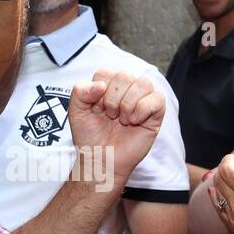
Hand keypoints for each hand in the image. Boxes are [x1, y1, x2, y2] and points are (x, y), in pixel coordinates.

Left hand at [68, 69, 164, 185]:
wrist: (101, 160)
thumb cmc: (90, 138)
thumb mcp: (76, 112)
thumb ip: (79, 92)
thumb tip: (100, 85)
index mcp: (108, 87)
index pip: (106, 73)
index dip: (98, 92)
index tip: (96, 110)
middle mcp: (126, 91)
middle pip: (125, 76)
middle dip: (113, 100)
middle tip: (110, 117)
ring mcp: (142, 101)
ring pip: (143, 83)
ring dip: (128, 104)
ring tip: (123, 120)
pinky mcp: (155, 114)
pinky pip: (157, 99)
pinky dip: (143, 109)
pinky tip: (134, 121)